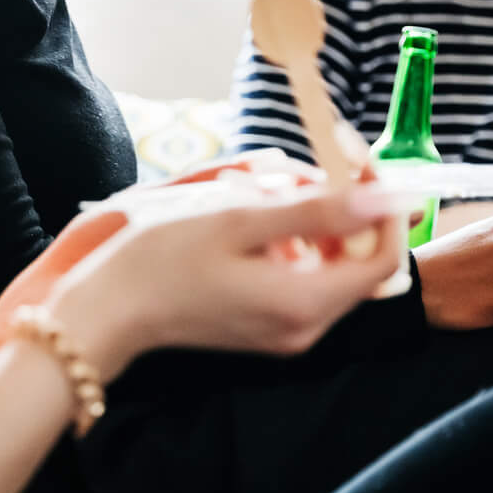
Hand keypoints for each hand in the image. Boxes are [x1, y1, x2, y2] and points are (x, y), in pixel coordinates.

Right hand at [46, 180, 406, 378]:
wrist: (108, 310)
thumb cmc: (163, 259)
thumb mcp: (239, 221)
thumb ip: (318, 211)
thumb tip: (384, 198)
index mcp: (305, 304)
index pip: (383, 256)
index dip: (381, 205)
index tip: (357, 161)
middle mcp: (305, 328)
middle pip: (357, 260)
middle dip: (340, 206)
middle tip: (301, 166)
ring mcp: (286, 332)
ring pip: (328, 266)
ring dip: (310, 220)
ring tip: (258, 188)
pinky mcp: (266, 327)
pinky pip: (301, 279)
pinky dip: (288, 242)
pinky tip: (246, 218)